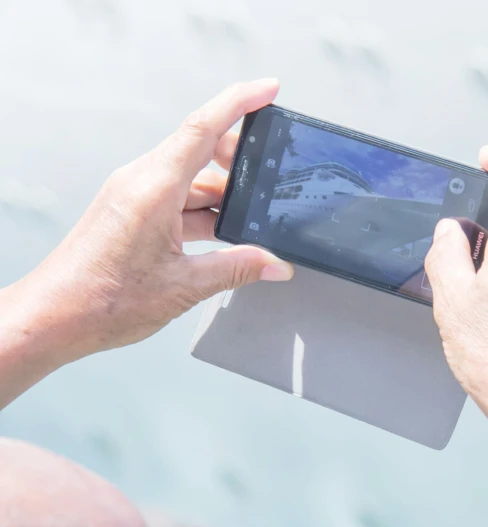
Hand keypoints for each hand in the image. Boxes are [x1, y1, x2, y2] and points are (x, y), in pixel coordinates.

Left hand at [6, 79, 293, 367]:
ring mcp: (134, 194)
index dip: (240, 102)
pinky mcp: (131, 210)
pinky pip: (176, 196)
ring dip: (221, 195)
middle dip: (238, 159)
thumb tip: (275, 263)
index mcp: (153, 188)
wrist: (53, 317)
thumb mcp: (183, 286)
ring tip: (248, 222)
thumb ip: (237, 268)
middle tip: (269, 179)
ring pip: (190, 178)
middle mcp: (141, 182)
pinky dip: (202, 210)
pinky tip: (221, 233)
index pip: (203, 128)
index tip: (269, 89)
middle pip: (200, 148)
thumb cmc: (102, 300)